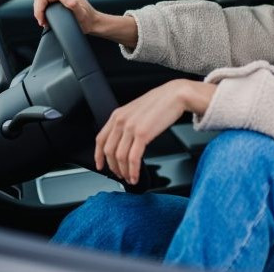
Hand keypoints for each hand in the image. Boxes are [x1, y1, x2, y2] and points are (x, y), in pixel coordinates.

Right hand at [32, 0, 138, 47]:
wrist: (94, 22)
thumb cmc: (87, 21)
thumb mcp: (80, 14)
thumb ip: (72, 4)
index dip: (39, 9)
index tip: (42, 21)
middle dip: (38, 9)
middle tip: (42, 22)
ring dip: (40, 8)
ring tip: (44, 20)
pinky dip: (44, 6)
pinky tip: (47, 15)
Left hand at [96, 79, 216, 183]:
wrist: (175, 95)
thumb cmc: (161, 102)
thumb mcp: (136, 110)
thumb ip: (127, 123)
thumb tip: (125, 141)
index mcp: (117, 115)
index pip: (100, 139)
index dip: (98, 155)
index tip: (100, 165)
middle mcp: (121, 121)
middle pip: (109, 151)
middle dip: (113, 167)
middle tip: (120, 175)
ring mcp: (131, 128)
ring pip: (120, 157)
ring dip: (124, 171)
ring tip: (129, 178)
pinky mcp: (143, 134)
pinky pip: (133, 158)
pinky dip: (133, 170)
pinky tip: (136, 176)